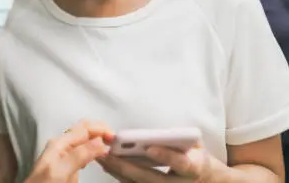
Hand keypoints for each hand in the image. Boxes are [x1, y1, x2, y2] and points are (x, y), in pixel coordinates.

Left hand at [25, 120, 113, 182]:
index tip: (116, 139)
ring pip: (85, 140)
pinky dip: (94, 150)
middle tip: (117, 142)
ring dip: (99, 139)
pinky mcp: (68, 166)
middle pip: (85, 130)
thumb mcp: (61, 171)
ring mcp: (65, 155)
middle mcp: (63, 145)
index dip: (101, 128)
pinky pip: (83, 151)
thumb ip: (79, 155)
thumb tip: (100, 141)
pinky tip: (100, 156)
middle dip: (101, 131)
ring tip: (112, 147)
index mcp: (60, 143)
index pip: (84, 127)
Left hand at [98, 145, 221, 182]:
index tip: (150, 148)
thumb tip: (156, 133)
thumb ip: (178, 138)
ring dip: (118, 172)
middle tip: (108, 153)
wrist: (208, 182)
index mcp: (194, 167)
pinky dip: (120, 177)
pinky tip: (107, 166)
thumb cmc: (196, 157)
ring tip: (101, 158)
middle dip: (127, 166)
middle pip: (151, 178)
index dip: (166, 156)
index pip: (181, 163)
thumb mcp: (194, 144)